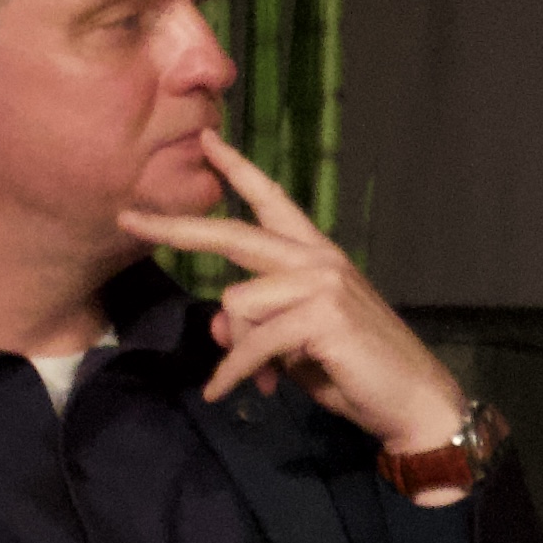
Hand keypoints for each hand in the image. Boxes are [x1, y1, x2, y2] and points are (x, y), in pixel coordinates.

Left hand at [118, 136, 466, 456]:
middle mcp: (318, 259)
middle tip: (127, 218)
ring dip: (235, 351)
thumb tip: (215, 326)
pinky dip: (235, 373)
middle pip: (233, 234)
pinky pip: (252, 343)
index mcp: (317, 256)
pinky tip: (229, 393)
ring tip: (252, 379)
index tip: (206, 141)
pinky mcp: (322, 315)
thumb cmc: (358, 371)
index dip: (238, 170)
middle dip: (177, 227)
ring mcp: (322, 283)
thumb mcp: (295, 345)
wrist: (414, 400)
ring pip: (237, 304)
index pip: (272, 202)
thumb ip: (257, 327)